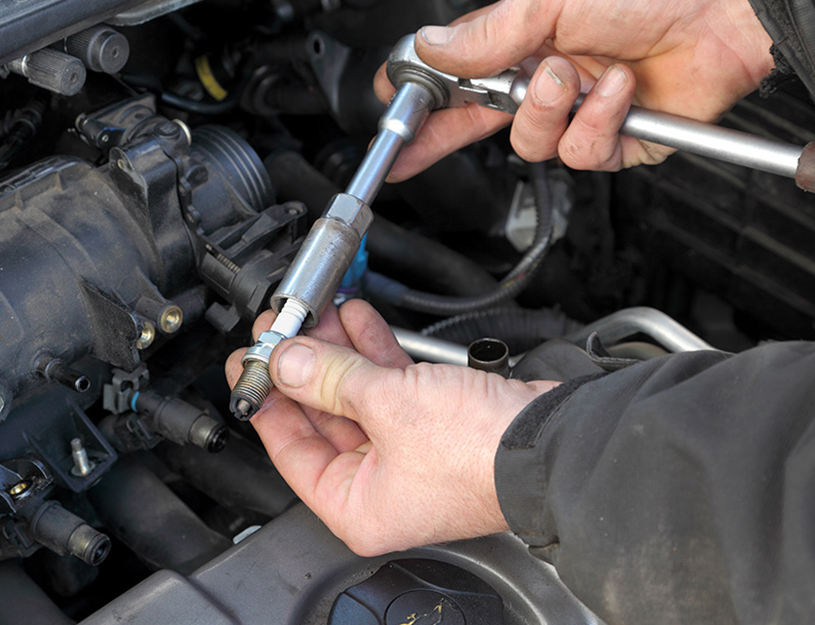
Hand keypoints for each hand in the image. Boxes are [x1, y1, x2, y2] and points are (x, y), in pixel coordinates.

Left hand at [225, 300, 559, 555]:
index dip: (267, 401)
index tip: (247, 365)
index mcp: (358, 506)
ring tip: (315, 312)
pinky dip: (373, 352)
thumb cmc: (482, 453)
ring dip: (336, 351)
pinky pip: (389, 386)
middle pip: (322, 417)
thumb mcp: (388, 406)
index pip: (292, 452)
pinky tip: (355, 320)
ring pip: (355, 395)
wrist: (554, 439)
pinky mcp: (434, 423)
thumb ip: (329, 379)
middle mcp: (380, 485)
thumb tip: (285, 361)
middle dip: (303, 365)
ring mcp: (408, 453)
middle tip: (279, 329)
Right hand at [375, 0, 774, 177]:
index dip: (422, 100)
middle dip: (443, 137)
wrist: (728, 13)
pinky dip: (598, 124)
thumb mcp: (554, 1)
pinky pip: (581, 155)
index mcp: (525, 44)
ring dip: (551, 112)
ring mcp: (578, 114)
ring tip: (578, 76)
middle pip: (477, 124)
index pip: (458, 79)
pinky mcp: (612, 144)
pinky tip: (619, 92)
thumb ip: (490, 33)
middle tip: (410, 150)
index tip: (392, 117)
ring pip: (530, 145)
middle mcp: (547, 80)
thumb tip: (433, 45)